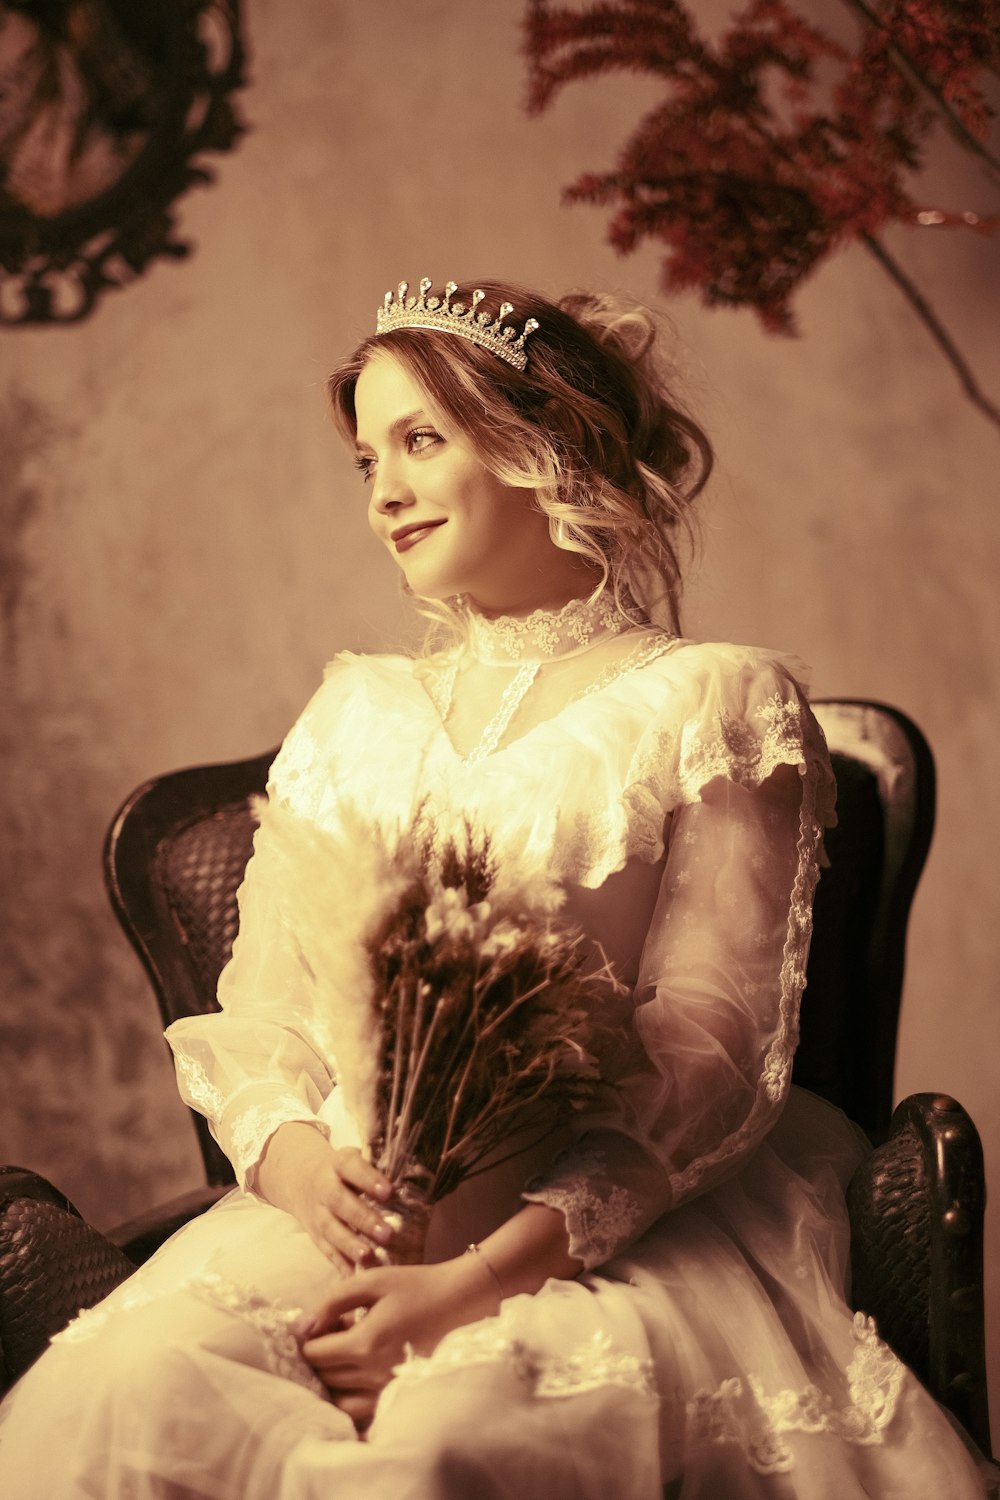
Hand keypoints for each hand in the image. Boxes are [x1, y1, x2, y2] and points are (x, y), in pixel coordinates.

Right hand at [256, 1123, 394, 1272]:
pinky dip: (340, 1265)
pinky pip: (326, 1251)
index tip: (389, 1192)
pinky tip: (354, 1277)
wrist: (302, 1180)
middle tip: (387, 1234)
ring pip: (330, 1229)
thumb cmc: (346, 1172)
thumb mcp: (357, 1159)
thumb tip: (420, 1176)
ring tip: (368, 1257)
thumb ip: (381, 1167)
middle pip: (339, 1201)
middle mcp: (324, 1187)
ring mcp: (317, 1213)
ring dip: (349, 1245)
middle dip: (362, 1218)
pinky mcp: (315, 1235)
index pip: (352, 1167)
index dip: (369, 1179)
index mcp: (339, 1163)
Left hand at [298, 1255, 500, 1430]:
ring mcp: (388, 1389)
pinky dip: (350, 1395)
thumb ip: (333, 1300)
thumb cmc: (416, 1286)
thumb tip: (306, 1325)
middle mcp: (374, 1374)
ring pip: (338, 1399)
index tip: (321, 1323)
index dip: (309, 1338)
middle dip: (321, 1356)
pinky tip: (359, 1372)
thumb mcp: (372, 1280)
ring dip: (333, 1379)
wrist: (461, 1302)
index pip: (314, 1355)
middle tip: (337, 1331)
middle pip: (324, 1377)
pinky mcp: (399, 1395)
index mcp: (365, 1343)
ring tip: (346, 1354)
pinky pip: (361, 1410)